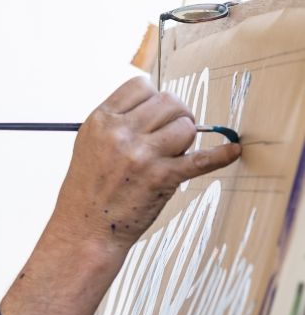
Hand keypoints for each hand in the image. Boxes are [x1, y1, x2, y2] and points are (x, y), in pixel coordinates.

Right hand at [50, 76, 240, 253]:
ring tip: (172, 153)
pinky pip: (202, 159)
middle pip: (169, 102)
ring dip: (185, 138)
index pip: (141, 85)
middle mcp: (121, 134)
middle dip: (176, 115)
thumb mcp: (89, 143)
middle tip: (172, 132)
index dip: (152, 97)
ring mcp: (142, 156)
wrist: (84, 228)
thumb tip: (154, 104)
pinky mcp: (162, 178)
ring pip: (186, 127)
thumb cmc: (87, 189)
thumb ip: (116, 120)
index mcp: (101, 121)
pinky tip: (231, 151)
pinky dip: (221, 155)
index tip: (155, 113)